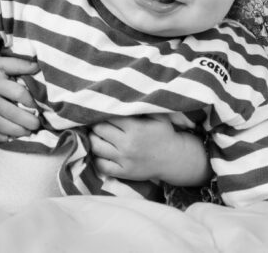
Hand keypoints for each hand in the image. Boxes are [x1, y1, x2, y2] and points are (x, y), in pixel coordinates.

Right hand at [0, 57, 40, 141]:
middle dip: (27, 122)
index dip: (31, 102)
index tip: (39, 107)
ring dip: (16, 132)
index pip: (18, 94)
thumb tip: (38, 67)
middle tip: (37, 125)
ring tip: (27, 133)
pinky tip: (9, 138)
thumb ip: (19, 64)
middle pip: (11, 113)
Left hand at [90, 115, 210, 186]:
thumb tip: (124, 94)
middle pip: (99, 130)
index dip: (103, 113)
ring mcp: (124, 159)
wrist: (174, 159)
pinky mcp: (124, 172)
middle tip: (97, 122)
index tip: (102, 111)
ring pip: (96, 147)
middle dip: (96, 125)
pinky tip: (101, 152)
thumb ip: (142, 105)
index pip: (108, 116)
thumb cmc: (164, 134)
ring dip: (93, 140)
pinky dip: (97, 158)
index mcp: (135, 128)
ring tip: (97, 135)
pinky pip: (101, 166)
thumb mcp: (158, 115)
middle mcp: (127, 144)